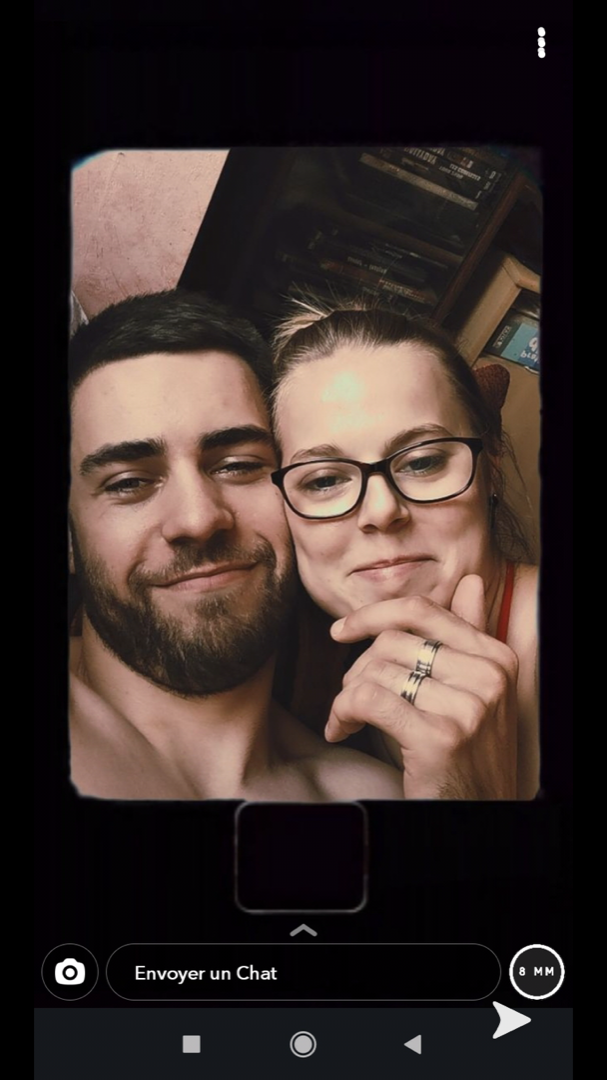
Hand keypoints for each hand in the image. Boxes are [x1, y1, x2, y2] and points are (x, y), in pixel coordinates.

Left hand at [325, 575, 517, 799]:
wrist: (480, 819)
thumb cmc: (466, 756)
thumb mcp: (474, 692)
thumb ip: (467, 637)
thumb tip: (469, 582)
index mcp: (497, 657)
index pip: (423, 611)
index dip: (373, 615)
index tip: (341, 631)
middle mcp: (489, 677)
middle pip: (392, 642)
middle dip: (358, 670)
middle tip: (351, 700)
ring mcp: (468, 707)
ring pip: (376, 671)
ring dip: (346, 697)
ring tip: (347, 720)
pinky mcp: (439, 737)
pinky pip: (368, 700)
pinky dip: (342, 713)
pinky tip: (341, 731)